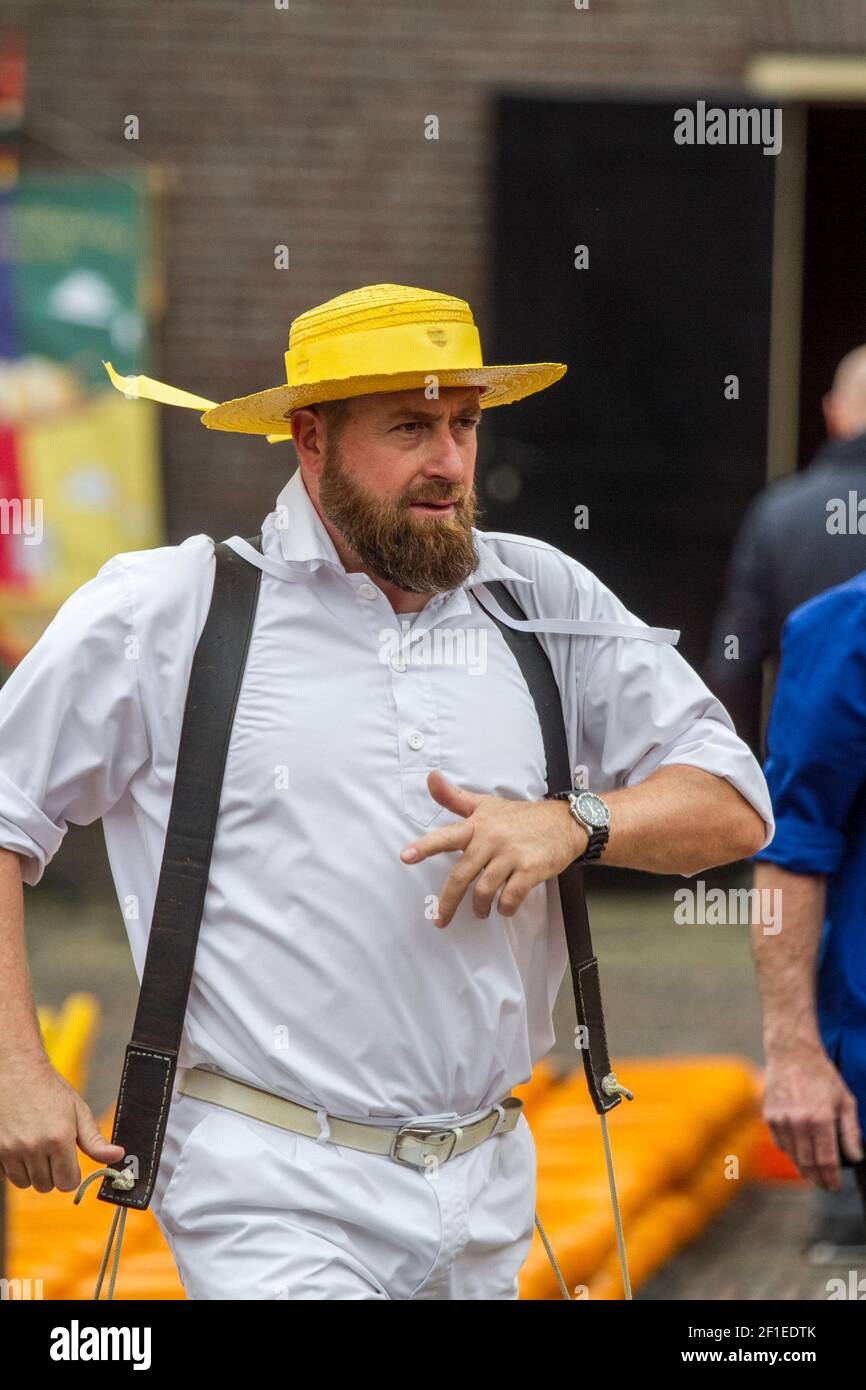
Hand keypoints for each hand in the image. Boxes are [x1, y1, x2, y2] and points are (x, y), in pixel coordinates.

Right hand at [0, 1053, 124, 1192]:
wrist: (17, 1072)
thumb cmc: (50, 1090)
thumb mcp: (78, 1111)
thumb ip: (95, 1140)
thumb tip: (118, 1155)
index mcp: (59, 1138)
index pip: (67, 1183)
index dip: (70, 1175)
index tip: (69, 1163)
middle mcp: (34, 1147)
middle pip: (46, 1186)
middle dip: (51, 1173)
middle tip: (51, 1150)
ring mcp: (11, 1149)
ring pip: (24, 1183)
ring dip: (31, 1172)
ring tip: (34, 1147)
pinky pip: (5, 1176)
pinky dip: (12, 1167)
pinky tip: (18, 1146)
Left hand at [400, 770, 587, 926]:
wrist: (563, 822)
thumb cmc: (519, 816)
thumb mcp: (485, 804)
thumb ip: (454, 798)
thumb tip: (430, 777)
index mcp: (477, 825)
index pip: (447, 836)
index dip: (425, 846)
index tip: (405, 857)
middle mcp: (491, 840)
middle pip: (462, 876)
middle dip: (448, 902)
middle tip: (440, 919)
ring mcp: (511, 855)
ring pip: (484, 890)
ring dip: (479, 907)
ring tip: (480, 911)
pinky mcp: (530, 870)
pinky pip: (510, 897)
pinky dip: (505, 908)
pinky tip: (504, 908)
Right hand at [763, 1049, 863, 1189]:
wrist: (791, 1054)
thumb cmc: (822, 1075)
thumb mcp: (845, 1100)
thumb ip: (851, 1131)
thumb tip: (856, 1157)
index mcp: (821, 1118)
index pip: (826, 1161)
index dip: (831, 1178)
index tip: (835, 1186)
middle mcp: (799, 1122)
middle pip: (808, 1163)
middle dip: (818, 1179)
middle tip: (825, 1185)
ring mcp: (781, 1120)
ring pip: (793, 1156)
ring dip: (804, 1169)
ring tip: (813, 1175)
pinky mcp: (769, 1116)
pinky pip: (780, 1144)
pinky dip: (791, 1153)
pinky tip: (800, 1154)